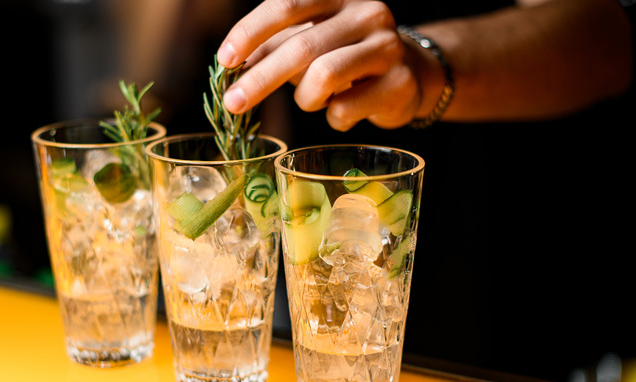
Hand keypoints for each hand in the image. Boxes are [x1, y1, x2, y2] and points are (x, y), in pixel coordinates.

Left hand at [217, 0, 426, 130]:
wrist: (410, 74)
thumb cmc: (346, 55)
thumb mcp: (309, 42)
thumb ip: (273, 46)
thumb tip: (231, 63)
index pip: (287, 4)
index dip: (251, 31)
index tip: (225, 59)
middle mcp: (366, 12)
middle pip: (301, 46)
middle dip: (260, 79)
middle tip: (233, 104)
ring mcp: (387, 47)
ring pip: (324, 78)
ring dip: (304, 99)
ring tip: (311, 101)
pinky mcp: (400, 83)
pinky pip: (345, 109)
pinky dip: (332, 117)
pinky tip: (342, 110)